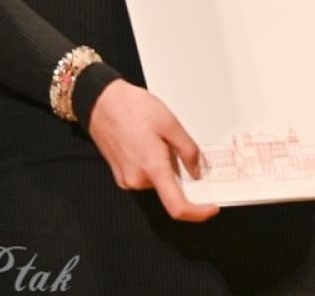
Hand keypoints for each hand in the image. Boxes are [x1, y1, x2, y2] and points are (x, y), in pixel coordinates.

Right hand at [87, 79, 218, 222]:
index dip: (197, 212)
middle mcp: (137, 180)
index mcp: (152, 168)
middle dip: (182, 176)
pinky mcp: (121, 175)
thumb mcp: (171, 124)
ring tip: (163, 139)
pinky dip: (156, 166)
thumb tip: (197, 173)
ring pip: (158, 182)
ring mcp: (126, 180)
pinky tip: (153, 143)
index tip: (212, 208)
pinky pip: (146, 177)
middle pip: (170, 190)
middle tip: (184, 149)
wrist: (102, 103)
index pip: (177, 206)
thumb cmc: (135, 109)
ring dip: (168, 168)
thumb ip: (188, 151)